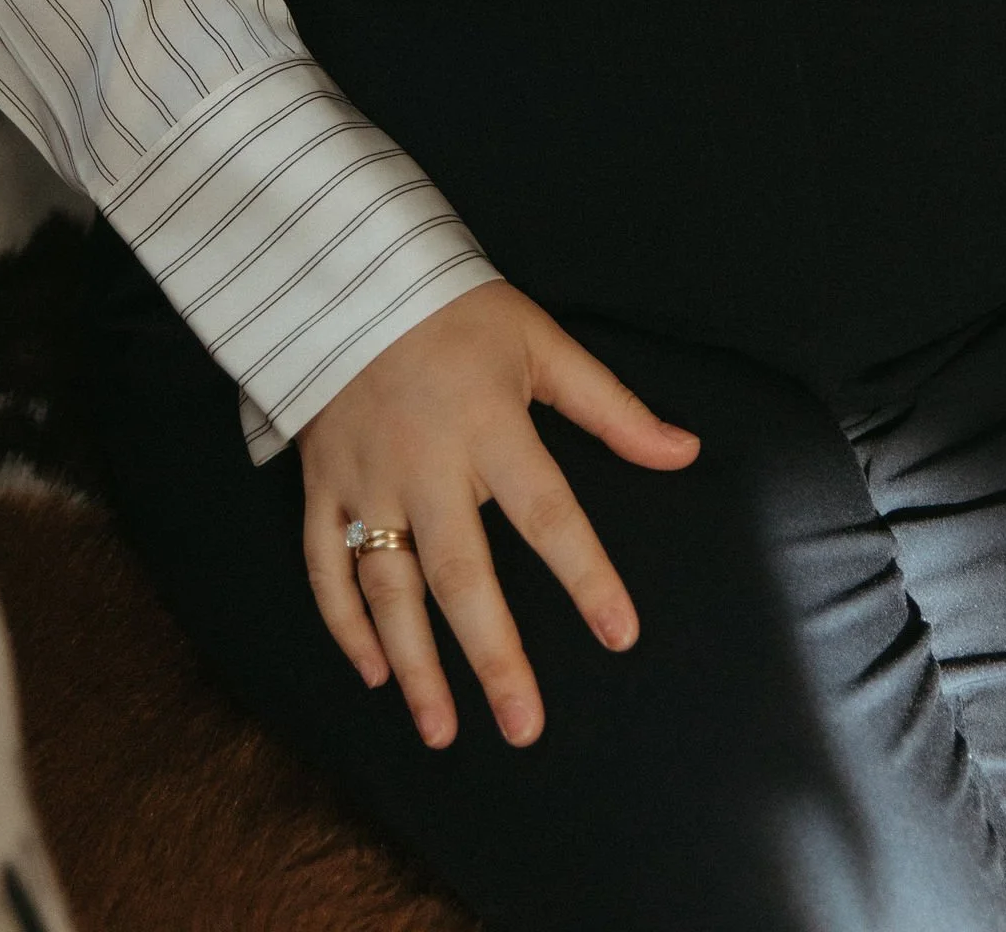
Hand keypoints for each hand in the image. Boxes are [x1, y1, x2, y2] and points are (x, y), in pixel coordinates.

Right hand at [297, 277, 700, 750]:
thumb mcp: (541, 343)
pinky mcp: (321, 483)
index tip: (620, 634)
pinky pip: (325, 565)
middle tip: (525, 728)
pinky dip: (344, 623)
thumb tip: (684, 452)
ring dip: (416, 665)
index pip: (548, 513)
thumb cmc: (457, 311)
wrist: (346, 273)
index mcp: (489, 425)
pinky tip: (373, 673)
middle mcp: (425, 463)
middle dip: (493, 657)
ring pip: (388, 587)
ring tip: (443, 732)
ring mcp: (365, 478)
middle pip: (461, 574)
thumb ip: (611, 408)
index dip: (586, 575)